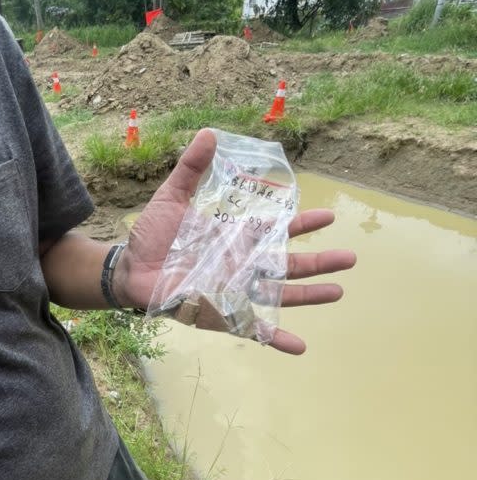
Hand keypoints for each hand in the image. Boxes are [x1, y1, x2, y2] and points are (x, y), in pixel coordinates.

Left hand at [113, 129, 356, 354]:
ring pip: (279, 295)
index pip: (277, 230)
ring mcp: (234, 291)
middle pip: (288, 264)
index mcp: (236, 238)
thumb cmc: (152, 236)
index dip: (302, 224)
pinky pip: (253, 330)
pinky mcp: (221, 314)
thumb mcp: (172, 197)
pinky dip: (276, 338)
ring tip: (338, 293)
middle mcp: (242, 265)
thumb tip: (208, 133)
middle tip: (350, 258)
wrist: (129, 269)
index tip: (328, 217)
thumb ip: (191, 168)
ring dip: (308, 295)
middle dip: (319, 262)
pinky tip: (300, 346)